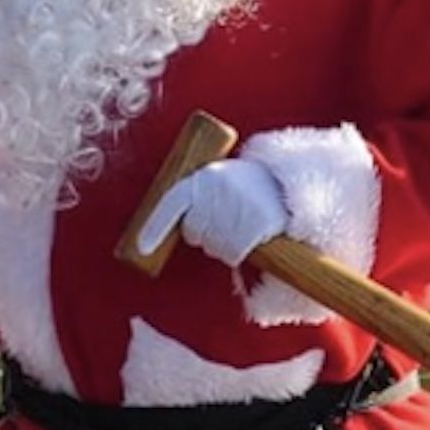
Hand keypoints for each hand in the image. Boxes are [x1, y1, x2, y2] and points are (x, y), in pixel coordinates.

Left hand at [136, 159, 287, 267]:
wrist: (289, 183)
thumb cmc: (245, 187)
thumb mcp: (218, 181)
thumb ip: (196, 197)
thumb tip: (155, 233)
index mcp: (205, 175)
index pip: (172, 203)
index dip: (154, 229)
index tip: (140, 249)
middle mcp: (219, 187)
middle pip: (193, 232)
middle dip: (202, 235)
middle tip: (220, 224)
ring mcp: (238, 203)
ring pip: (212, 245)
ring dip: (221, 245)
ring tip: (238, 227)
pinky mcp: (258, 221)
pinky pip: (233, 253)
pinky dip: (236, 254)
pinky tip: (248, 239)